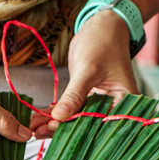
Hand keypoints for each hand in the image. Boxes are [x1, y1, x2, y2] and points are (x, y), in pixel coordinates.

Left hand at [34, 10, 138, 137]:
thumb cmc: (102, 43)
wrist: (103, 27)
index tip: (53, 127)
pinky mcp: (88, 98)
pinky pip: (72, 109)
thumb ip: (74, 95)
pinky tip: (39, 118)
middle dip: (62, 129)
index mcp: (125, 102)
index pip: (100, 123)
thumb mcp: (88, 69)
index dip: (76, 128)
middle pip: (87, 125)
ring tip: (33, 128)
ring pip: (77, 119)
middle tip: (37, 132)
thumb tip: (59, 117)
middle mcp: (115, 107)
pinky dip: (56, 113)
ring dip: (56, 123)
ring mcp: (101, 104)